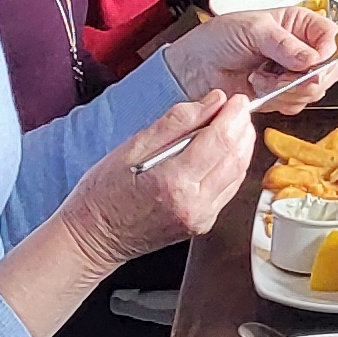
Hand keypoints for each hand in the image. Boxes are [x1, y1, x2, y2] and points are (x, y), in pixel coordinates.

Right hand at [58, 89, 257, 278]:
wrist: (95, 237)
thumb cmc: (104, 193)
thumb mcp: (133, 147)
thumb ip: (177, 123)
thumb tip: (212, 102)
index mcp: (174, 181)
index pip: (220, 140)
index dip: (234, 115)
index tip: (236, 99)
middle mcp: (194, 203)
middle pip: (236, 157)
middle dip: (242, 127)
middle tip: (237, 108)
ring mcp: (201, 217)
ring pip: (238, 174)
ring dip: (241, 146)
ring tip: (233, 125)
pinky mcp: (202, 224)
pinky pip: (228, 189)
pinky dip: (232, 166)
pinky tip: (223, 152)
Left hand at [166, 7, 337, 106]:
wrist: (193, 69)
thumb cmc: (216, 39)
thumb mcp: (251, 30)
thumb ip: (284, 44)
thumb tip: (311, 58)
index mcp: (297, 24)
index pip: (330, 36)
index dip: (327, 50)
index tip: (312, 60)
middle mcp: (299, 50)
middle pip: (329, 67)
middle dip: (306, 76)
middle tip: (283, 73)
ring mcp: (291, 74)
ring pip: (314, 90)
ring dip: (286, 88)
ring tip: (261, 77)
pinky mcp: (281, 96)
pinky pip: (296, 104)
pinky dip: (279, 100)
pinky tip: (259, 88)